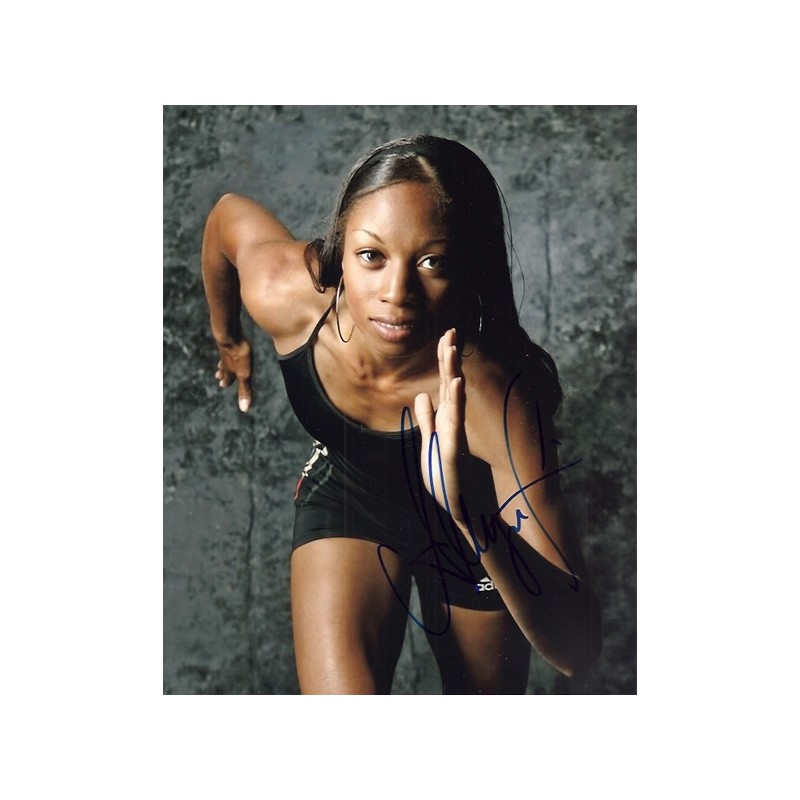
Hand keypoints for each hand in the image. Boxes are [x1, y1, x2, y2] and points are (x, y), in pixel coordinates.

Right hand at [214, 337, 252, 411]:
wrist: (228, 334)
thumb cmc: (238, 355)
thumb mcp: (244, 375)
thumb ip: (244, 390)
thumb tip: (244, 409)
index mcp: (230, 370)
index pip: (228, 378)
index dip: (226, 382)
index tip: (222, 385)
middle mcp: (226, 360)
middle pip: (224, 368)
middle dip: (223, 373)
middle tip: (218, 376)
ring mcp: (226, 349)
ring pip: (224, 357)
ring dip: (223, 362)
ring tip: (221, 363)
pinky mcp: (229, 337)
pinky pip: (227, 344)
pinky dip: (227, 348)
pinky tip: (229, 343)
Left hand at [414, 329, 467, 523]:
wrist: (462, 513)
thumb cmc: (448, 481)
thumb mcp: (430, 445)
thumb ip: (427, 421)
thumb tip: (423, 395)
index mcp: (446, 422)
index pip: (444, 386)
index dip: (444, 362)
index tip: (445, 336)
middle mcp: (453, 425)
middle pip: (449, 386)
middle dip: (448, 359)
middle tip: (450, 330)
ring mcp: (455, 436)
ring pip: (453, 399)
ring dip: (451, 373)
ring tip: (451, 350)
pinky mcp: (454, 451)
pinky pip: (453, 422)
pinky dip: (455, 402)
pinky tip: (456, 384)